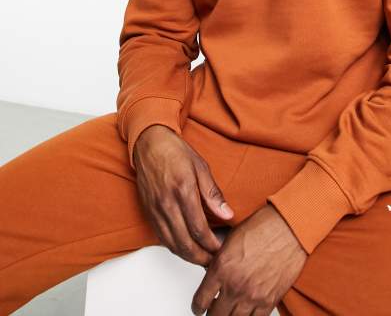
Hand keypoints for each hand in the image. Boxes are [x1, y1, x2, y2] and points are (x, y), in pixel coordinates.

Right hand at [133, 124, 233, 266]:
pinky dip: (174, 247)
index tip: (222, 249)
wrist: (149, 143)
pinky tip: (185, 248)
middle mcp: (166, 203)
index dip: (212, 244)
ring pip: (171, 244)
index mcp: (183, 191)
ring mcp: (155, 209)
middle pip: (184, 243)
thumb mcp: (201, 167)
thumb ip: (213, 194)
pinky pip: (161, 237)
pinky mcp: (148, 212)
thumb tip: (228, 214)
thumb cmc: (176, 152)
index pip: (199, 228)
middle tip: (214, 261)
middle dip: (201, 257)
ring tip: (202, 259)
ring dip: (188, 256)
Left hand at [190, 203, 307, 314]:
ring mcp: (252, 296)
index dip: (197, 306)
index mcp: (221, 267)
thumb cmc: (263, 227)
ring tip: (229, 310)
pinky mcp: (269, 301)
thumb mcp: (231, 239)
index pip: (200, 300)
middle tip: (213, 309)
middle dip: (211, 314)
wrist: (289, 228)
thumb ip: (218, 260)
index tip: (199, 307)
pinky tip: (246, 311)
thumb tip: (210, 273)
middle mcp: (235, 285)